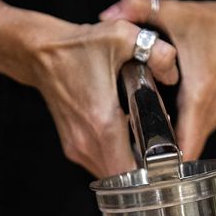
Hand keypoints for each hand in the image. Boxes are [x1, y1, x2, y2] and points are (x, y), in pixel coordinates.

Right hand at [12, 17, 178, 177]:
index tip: (171, 164)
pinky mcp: (72, 146)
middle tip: (165, 153)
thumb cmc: (78, 47)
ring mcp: (77, 147)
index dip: (155, 173)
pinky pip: (100, 166)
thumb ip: (159, 52)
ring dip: (131, 167)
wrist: (42, 54)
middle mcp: (87, 141)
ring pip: (111, 175)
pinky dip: (116, 160)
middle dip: (147, 170)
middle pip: (124, 178)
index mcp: (103, 123)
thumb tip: (173, 75)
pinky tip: (128, 141)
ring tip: (148, 147)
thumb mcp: (123, 37)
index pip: (131, 172)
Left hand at [100, 0, 215, 160]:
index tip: (136, 178)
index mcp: (199, 95)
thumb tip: (109, 12)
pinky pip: (185, 141)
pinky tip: (139, 146)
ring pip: (184, 151)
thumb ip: (139, 7)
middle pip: (182, 156)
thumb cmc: (210, 24)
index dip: (162, 166)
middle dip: (153, 168)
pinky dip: (165, 147)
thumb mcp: (173, 11)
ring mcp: (209, 118)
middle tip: (119, 174)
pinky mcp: (205, 118)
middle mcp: (207, 113)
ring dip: (159, 160)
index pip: (184, 145)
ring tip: (125, 166)